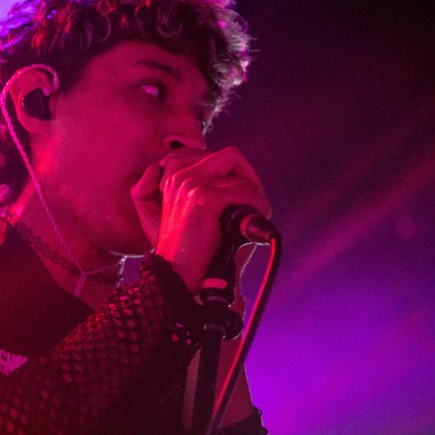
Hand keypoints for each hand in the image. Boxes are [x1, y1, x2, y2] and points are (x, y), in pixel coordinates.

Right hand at [131, 147, 269, 293]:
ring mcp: (189, 184)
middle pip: (231, 155)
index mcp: (177, 179)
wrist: (181, 279)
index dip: (238, 174)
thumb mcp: (200, 216)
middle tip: (255, 201)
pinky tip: (252, 224)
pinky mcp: (201, 197)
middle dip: (250, 177)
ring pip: (241, 177)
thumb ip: (214, 192)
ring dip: (255, 198)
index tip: (246, 196)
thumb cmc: (196, 254)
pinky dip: (257, 207)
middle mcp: (180, 176)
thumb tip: (250, 182)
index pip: (217, 156)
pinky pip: (244, 192)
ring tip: (253, 218)